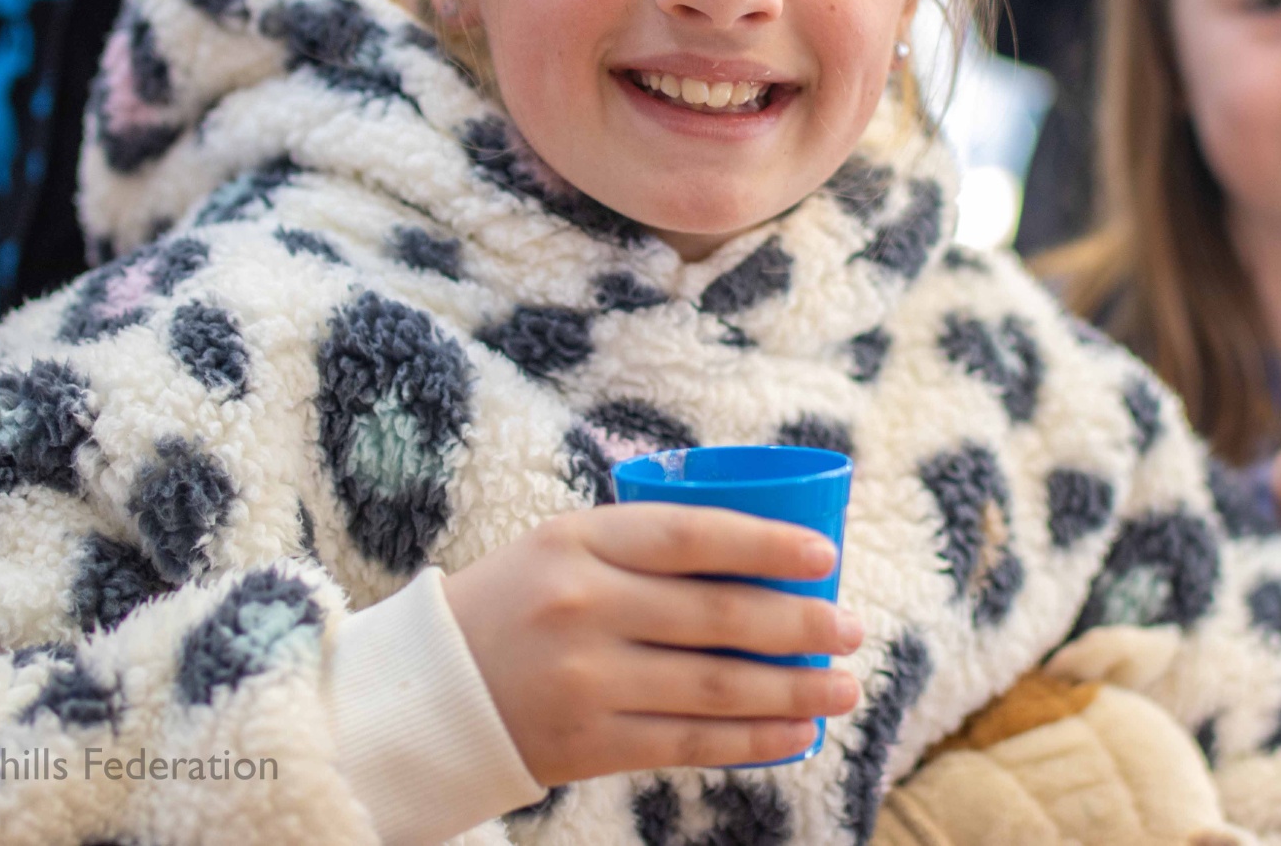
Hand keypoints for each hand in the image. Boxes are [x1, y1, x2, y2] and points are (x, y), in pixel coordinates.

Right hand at [442, 503, 863, 786]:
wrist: (429, 691)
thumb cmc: (519, 604)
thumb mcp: (565, 547)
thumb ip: (643, 545)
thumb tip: (763, 551)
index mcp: (577, 541)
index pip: (689, 536)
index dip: (764, 544)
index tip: (825, 556)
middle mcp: (581, 607)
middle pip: (716, 616)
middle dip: (798, 624)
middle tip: (851, 628)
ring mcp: (584, 680)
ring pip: (713, 686)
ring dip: (791, 688)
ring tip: (843, 686)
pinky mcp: (586, 745)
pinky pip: (687, 744)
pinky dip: (750, 740)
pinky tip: (796, 732)